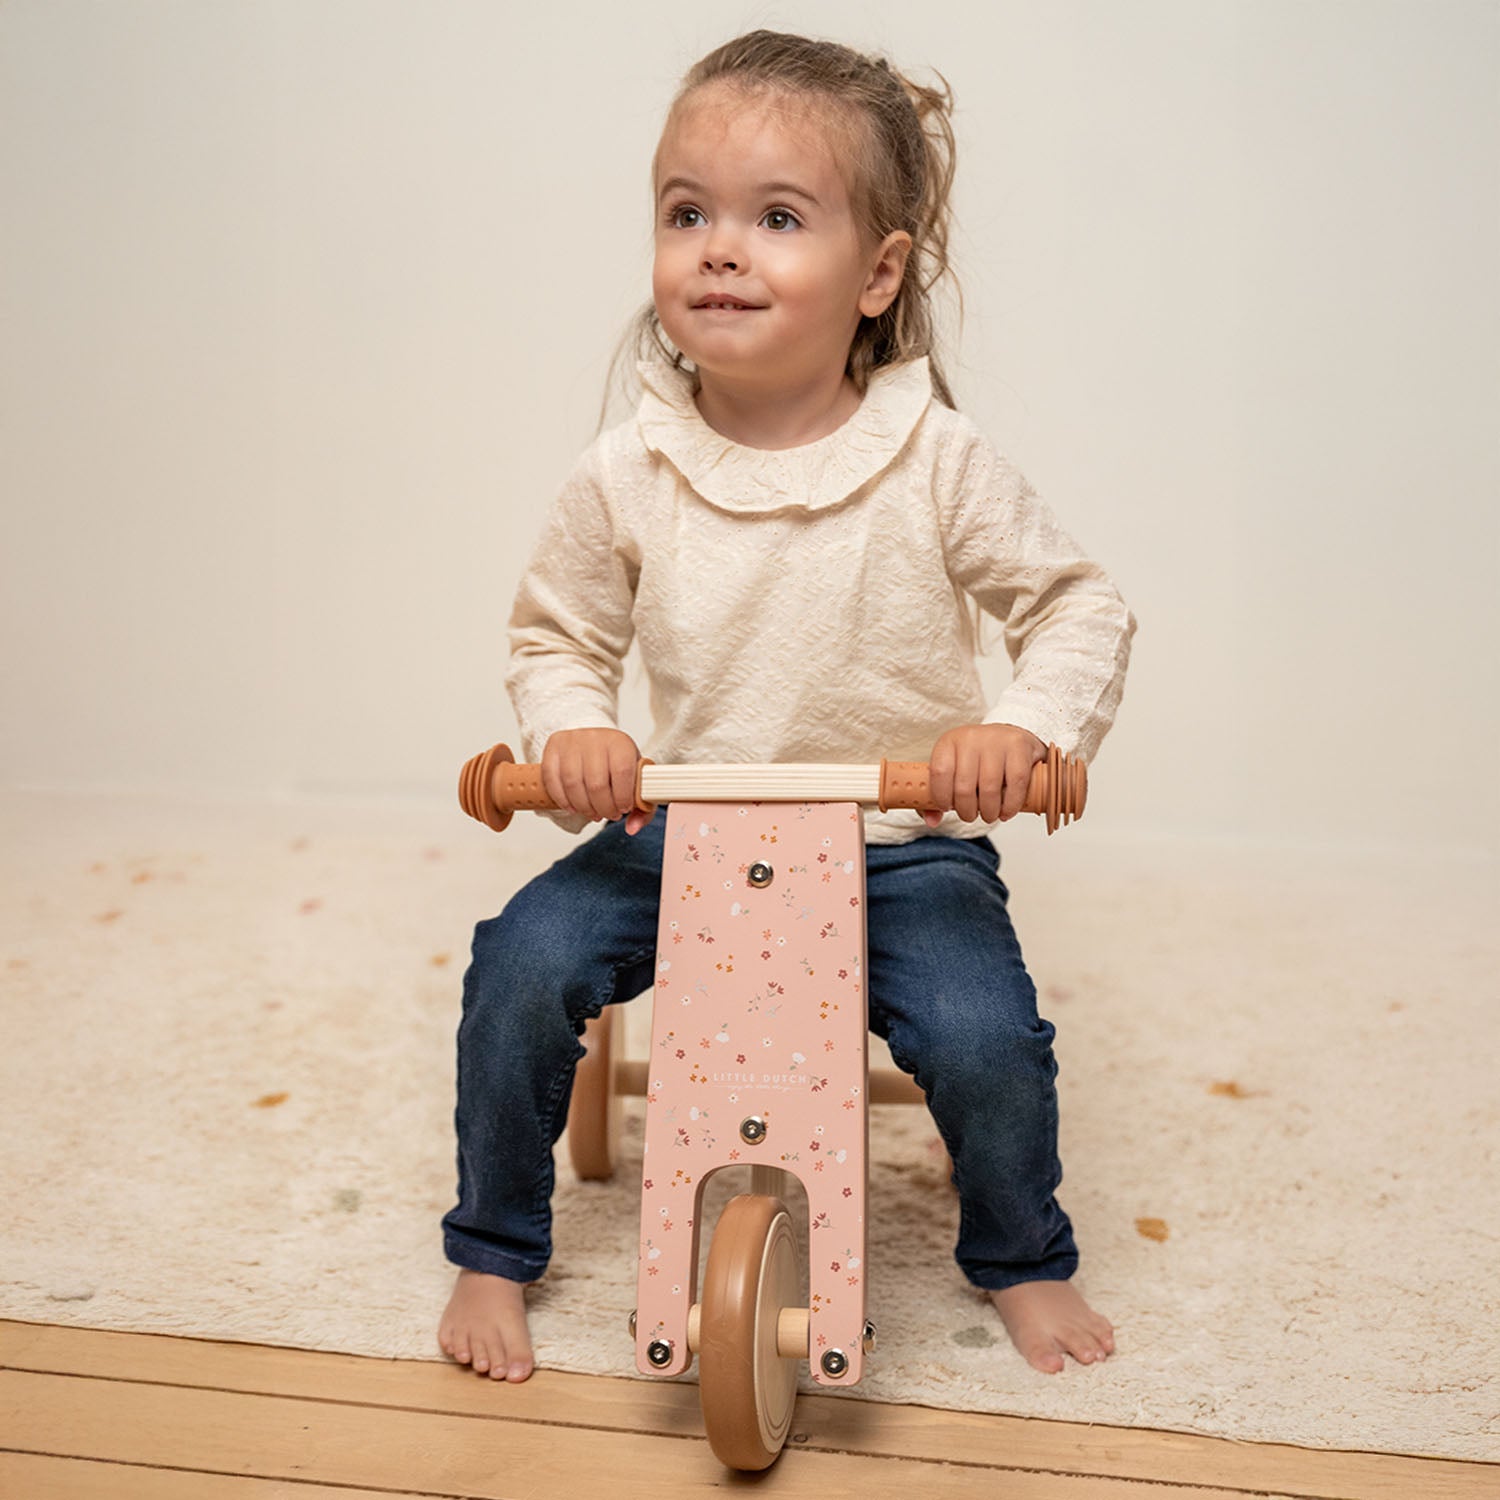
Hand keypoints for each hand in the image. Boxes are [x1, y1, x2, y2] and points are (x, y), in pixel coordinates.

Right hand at [541, 728, 651, 833]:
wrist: (595, 741)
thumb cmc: (616, 762)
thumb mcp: (635, 778)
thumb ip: (642, 807)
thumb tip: (632, 828)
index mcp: (620, 743)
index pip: (622, 772)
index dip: (622, 797)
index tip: (624, 808)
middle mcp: (595, 738)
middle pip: (596, 784)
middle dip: (603, 808)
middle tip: (608, 814)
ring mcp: (572, 741)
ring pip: (573, 784)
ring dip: (583, 807)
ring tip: (593, 813)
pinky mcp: (554, 747)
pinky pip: (552, 780)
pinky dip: (562, 800)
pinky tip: (573, 807)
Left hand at [924, 723, 1045, 826]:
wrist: (1011, 739)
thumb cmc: (978, 760)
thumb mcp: (953, 772)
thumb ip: (937, 798)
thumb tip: (932, 821)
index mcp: (949, 742)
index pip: (939, 772)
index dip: (942, 797)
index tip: (948, 807)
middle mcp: (971, 737)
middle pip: (964, 786)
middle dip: (967, 811)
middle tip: (971, 816)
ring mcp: (996, 740)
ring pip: (989, 788)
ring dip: (989, 812)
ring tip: (989, 815)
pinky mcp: (1019, 745)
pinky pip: (1015, 784)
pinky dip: (1010, 805)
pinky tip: (1006, 811)